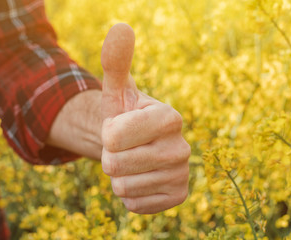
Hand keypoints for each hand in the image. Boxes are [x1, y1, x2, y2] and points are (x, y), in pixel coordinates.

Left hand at [101, 23, 189, 213]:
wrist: (137, 146)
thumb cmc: (124, 116)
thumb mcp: (117, 90)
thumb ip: (115, 62)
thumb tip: (121, 27)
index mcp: (170, 117)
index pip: (114, 137)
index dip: (107, 134)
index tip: (119, 128)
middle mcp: (182, 147)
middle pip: (116, 165)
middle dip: (110, 157)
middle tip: (124, 148)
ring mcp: (183, 174)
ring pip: (124, 187)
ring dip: (119, 176)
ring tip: (133, 162)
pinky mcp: (179, 196)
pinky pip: (135, 204)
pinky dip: (130, 194)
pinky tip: (142, 179)